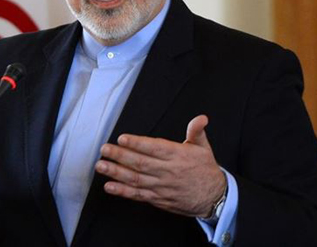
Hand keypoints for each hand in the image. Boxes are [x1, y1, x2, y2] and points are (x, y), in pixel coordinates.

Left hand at [95, 115, 225, 216]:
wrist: (215, 198)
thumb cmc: (206, 170)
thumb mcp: (204, 148)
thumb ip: (197, 131)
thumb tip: (200, 118)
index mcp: (177, 156)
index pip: (154, 148)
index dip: (137, 143)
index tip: (122, 138)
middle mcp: (168, 171)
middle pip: (141, 163)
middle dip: (120, 156)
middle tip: (104, 150)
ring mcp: (162, 186)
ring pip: (136, 179)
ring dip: (116, 173)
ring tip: (101, 166)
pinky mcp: (158, 199)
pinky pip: (138, 195)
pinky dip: (123, 191)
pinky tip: (109, 186)